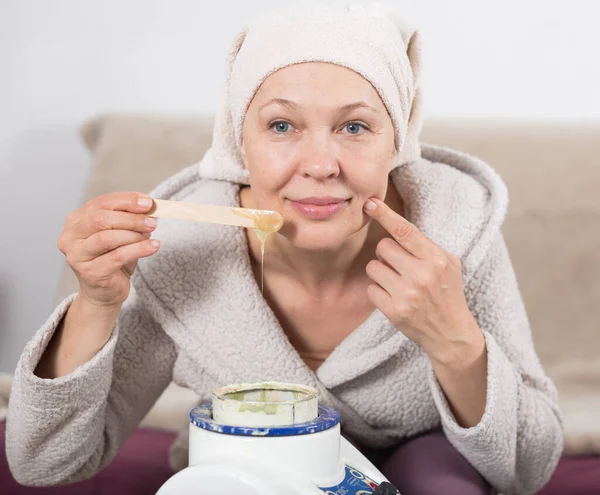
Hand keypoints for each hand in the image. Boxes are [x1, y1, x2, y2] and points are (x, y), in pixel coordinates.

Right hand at [57, 192, 159, 308]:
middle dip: (131, 218)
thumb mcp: (120, 233)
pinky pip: (118, 256)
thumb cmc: (112, 258)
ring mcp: (77, 256)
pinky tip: (153, 246)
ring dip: (134, 234)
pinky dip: (139, 249)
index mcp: (75, 220)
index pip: (101, 203)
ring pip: (107, 238)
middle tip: (152, 221)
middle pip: (101, 219)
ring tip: (151, 235)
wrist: (105, 292)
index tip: (148, 203)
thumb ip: (129, 218)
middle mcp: (70, 237)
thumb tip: (149, 206)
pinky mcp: (89, 272)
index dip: (126, 201)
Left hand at [363, 197, 480, 362]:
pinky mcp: (394, 311)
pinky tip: (395, 298)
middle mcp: (422, 275)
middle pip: (383, 247)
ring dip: (380, 273)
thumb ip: (424, 245)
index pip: (405, 231)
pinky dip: (379, 292)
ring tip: (397, 283)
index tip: (370, 203)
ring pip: (373, 267)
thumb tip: (393, 223)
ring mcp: (407, 294)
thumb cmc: (447, 291)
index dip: (385, 214)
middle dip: (387, 255)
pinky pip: (371, 289)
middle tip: (400, 266)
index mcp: (437, 259)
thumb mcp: (447, 263)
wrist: (451, 332)